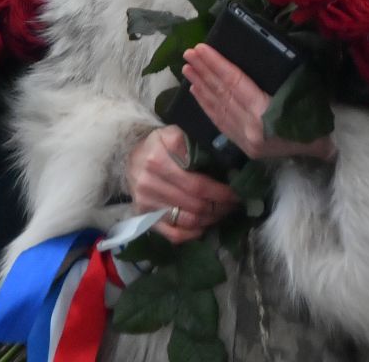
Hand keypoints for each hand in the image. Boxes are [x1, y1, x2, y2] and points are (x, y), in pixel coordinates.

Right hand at [124, 125, 241, 244]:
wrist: (132, 159)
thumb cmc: (159, 145)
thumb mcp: (173, 134)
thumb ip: (193, 145)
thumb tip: (223, 162)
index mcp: (158, 159)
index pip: (197, 184)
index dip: (221, 192)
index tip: (236, 193)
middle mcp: (149, 183)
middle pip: (195, 204)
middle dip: (220, 207)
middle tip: (234, 204)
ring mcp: (146, 203)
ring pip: (187, 220)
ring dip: (210, 219)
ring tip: (223, 212)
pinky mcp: (144, 217)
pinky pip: (172, 234)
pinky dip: (192, 234)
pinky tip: (204, 226)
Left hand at [184, 44, 335, 164]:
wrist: (318, 156)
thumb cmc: (316, 121)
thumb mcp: (304, 96)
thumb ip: (281, 82)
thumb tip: (258, 56)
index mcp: (265, 114)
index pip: (235, 84)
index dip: (217, 65)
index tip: (201, 49)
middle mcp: (250, 128)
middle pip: (222, 94)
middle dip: (204, 71)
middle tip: (189, 53)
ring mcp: (244, 139)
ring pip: (217, 107)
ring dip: (200, 85)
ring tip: (187, 68)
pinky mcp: (241, 145)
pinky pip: (219, 121)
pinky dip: (206, 104)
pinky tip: (196, 91)